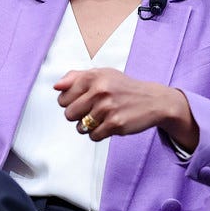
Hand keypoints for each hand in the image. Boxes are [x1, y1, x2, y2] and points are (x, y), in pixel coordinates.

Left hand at [54, 68, 198, 148]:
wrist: (153, 100)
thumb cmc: (123, 87)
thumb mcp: (102, 74)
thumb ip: (76, 77)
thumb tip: (56, 86)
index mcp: (93, 76)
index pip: (63, 98)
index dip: (69, 103)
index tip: (82, 102)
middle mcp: (100, 90)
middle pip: (69, 114)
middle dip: (78, 116)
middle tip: (92, 111)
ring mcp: (108, 108)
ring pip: (80, 128)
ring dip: (89, 126)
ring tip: (102, 117)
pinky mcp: (116, 124)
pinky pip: (93, 136)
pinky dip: (99, 134)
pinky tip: (109, 125)